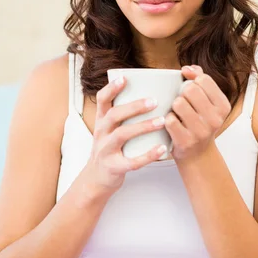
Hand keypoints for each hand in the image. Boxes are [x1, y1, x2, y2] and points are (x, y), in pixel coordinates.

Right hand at [84, 76, 167, 198]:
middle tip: (154, 101)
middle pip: (114, 115)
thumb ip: (123, 114)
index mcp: (101, 121)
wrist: (96, 178)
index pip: (101, 100)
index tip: (124, 78)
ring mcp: (106, 150)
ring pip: (122, 135)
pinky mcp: (114, 167)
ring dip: (143, 126)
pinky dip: (148, 155)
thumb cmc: (110, 148)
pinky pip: (132, 161)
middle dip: (134, 107)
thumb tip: (151, 92)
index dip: (111, 88)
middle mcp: (101, 133)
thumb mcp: (109, 129)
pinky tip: (162, 149)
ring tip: (162, 121)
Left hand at [165, 65, 231, 161]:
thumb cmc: (200, 122)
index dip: (192, 79)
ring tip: (178, 114)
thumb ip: (200, 79)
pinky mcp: (186, 141)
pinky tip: (173, 125)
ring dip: (174, 107)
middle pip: (190, 89)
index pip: (203, 79)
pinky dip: (168, 120)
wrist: (198, 154)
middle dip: (182, 94)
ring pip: (178, 103)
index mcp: (223, 106)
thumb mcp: (208, 102)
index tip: (187, 85)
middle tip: (184, 104)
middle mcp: (215, 119)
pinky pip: (170, 120)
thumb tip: (188, 68)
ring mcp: (201, 131)